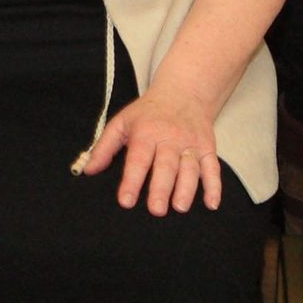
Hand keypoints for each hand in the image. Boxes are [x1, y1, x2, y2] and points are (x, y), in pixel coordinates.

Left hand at [79, 92, 224, 212]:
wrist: (183, 92)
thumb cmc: (148, 112)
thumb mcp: (121, 122)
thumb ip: (104, 147)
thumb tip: (88, 170)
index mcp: (146, 133)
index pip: (138, 159)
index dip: (131, 180)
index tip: (126, 201)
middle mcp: (170, 138)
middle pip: (166, 165)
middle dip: (161, 188)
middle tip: (156, 210)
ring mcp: (190, 143)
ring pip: (190, 168)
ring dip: (186, 188)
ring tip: (179, 207)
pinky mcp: (207, 147)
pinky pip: (212, 168)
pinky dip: (214, 186)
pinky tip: (211, 203)